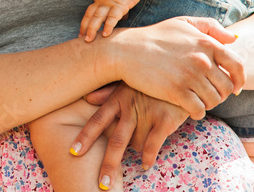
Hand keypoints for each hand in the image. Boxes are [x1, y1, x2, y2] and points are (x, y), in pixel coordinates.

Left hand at [71, 83, 189, 188]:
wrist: (180, 73)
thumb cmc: (149, 81)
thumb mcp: (127, 82)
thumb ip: (107, 92)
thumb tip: (86, 98)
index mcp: (117, 99)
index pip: (97, 120)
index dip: (85, 136)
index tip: (73, 151)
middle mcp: (129, 107)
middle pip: (116, 140)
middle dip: (108, 164)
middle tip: (102, 184)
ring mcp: (147, 113)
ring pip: (136, 144)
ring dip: (136, 150)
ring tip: (141, 143)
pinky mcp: (165, 119)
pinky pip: (154, 145)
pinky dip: (149, 157)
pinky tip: (146, 164)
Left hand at [80, 0, 143, 40]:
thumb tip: (120, 13)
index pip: (91, 10)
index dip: (87, 21)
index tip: (83, 31)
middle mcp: (101, 0)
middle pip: (90, 14)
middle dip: (84, 27)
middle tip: (80, 38)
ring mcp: (110, 3)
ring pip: (97, 17)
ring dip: (92, 29)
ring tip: (89, 40)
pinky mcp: (120, 5)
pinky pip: (113, 17)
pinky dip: (109, 26)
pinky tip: (106, 34)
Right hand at [106, 16, 243, 118]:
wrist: (125, 50)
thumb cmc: (154, 36)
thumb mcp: (182, 23)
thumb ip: (210, 26)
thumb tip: (234, 38)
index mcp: (206, 43)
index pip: (237, 66)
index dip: (240, 80)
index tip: (235, 87)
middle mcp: (202, 60)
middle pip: (226, 87)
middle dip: (220, 94)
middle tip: (208, 94)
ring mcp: (189, 77)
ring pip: (214, 100)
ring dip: (208, 104)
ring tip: (197, 100)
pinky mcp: (176, 92)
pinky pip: (199, 110)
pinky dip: (197, 112)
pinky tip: (189, 108)